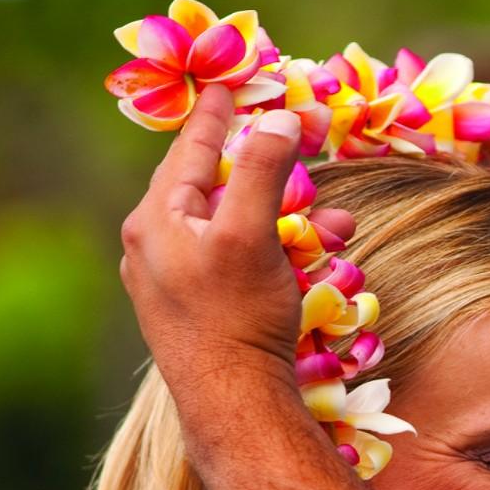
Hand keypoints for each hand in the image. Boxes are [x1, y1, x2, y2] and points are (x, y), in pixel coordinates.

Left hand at [117, 84, 332, 395]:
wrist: (234, 407)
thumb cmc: (238, 318)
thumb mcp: (252, 234)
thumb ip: (263, 170)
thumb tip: (277, 118)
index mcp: (156, 220)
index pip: (190, 148)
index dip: (217, 113)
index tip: (229, 82)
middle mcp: (156, 247)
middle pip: (216, 188)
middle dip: (268, 173)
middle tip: (298, 149)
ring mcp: (174, 283)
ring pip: (235, 229)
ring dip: (287, 220)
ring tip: (333, 224)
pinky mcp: (198, 312)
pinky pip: (238, 264)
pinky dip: (275, 253)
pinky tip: (312, 260)